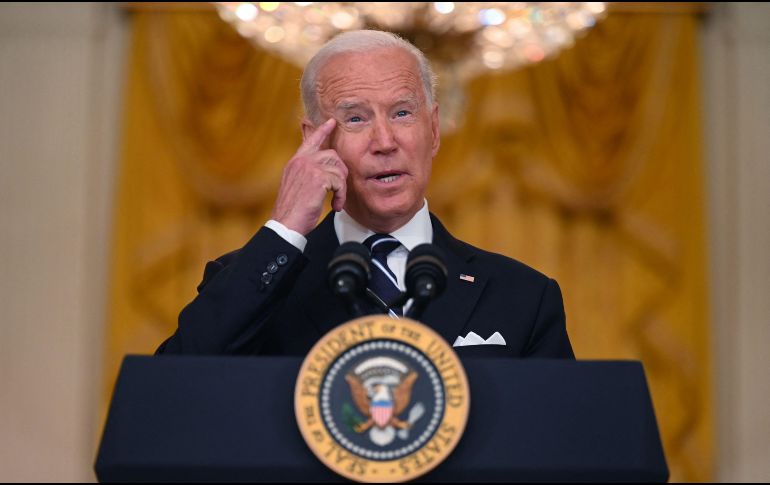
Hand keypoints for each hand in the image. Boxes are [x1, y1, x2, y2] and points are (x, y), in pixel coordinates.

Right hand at [271, 118, 347, 234]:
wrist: (286, 223)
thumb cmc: (293, 210)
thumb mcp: (298, 186)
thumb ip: (308, 174)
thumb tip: (326, 172)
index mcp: (296, 162)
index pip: (311, 140)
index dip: (323, 130)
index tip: (332, 122)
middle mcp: (301, 161)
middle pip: (333, 155)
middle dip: (341, 173)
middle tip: (338, 191)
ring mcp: (309, 167)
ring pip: (338, 169)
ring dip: (341, 188)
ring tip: (336, 201)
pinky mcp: (318, 178)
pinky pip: (339, 182)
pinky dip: (341, 196)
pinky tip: (335, 206)